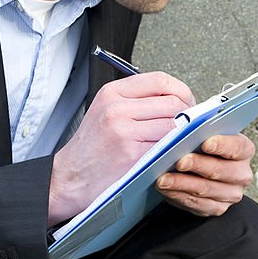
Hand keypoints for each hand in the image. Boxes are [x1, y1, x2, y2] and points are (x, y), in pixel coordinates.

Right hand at [47, 72, 194, 225]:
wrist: (69, 178)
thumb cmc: (91, 148)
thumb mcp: (106, 111)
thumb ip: (137, 101)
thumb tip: (177, 98)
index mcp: (112, 93)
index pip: (160, 80)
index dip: (181, 90)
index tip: (187, 102)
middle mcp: (117, 109)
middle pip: (172, 102)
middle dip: (187, 114)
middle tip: (188, 125)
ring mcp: (124, 131)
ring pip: (174, 124)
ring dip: (183, 134)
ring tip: (178, 140)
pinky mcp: (132, 154)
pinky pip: (167, 146)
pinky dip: (174, 149)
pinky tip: (170, 153)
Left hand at [155, 134, 254, 216]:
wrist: (197, 169)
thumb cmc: (199, 146)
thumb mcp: (203, 134)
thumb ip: (199, 130)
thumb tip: (184, 126)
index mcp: (244, 150)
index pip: (237, 147)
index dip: (222, 145)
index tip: (205, 142)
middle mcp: (241, 174)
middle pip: (221, 170)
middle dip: (199, 165)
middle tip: (180, 161)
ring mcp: (231, 193)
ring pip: (206, 189)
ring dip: (182, 184)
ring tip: (163, 178)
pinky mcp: (217, 208)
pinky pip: (198, 205)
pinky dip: (179, 196)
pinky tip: (166, 189)